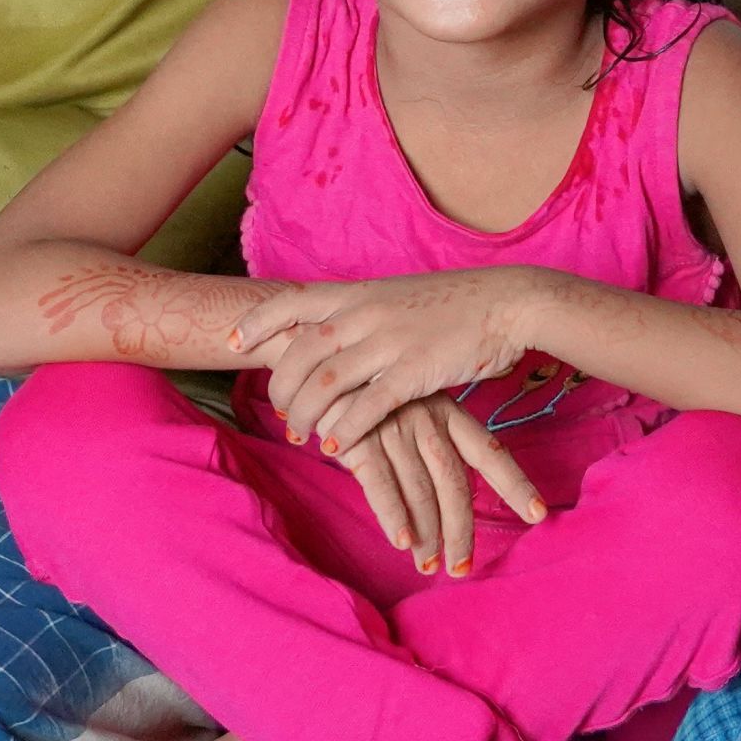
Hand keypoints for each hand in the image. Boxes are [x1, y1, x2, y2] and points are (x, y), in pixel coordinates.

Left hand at [240, 270, 543, 453]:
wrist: (506, 301)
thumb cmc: (454, 303)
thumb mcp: (397, 296)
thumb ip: (363, 314)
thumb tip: (332, 335)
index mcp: (359, 293)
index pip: (291, 301)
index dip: (257, 322)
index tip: (234, 344)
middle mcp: (365, 313)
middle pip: (299, 352)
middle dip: (280, 386)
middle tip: (279, 411)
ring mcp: (388, 341)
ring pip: (325, 383)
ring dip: (305, 416)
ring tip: (301, 436)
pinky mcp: (414, 371)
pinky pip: (367, 406)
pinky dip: (345, 429)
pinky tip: (336, 447)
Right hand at [328, 393, 546, 576]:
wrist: (321, 363)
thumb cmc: (372, 395)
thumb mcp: (413, 408)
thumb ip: (433, 447)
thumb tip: (451, 497)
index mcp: (448, 412)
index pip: (489, 452)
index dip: (514, 484)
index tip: (538, 514)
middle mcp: (428, 420)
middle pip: (455, 483)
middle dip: (461, 529)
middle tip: (462, 567)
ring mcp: (396, 428)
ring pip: (420, 491)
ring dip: (426, 534)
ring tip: (429, 566)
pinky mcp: (361, 438)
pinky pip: (382, 484)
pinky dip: (393, 514)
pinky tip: (402, 541)